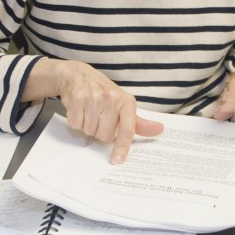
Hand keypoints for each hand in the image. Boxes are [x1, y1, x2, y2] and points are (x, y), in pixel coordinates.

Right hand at [39, 59, 164, 164]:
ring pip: (90, 131)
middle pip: (105, 136)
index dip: (122, 146)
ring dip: (87, 126)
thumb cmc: (103, 92)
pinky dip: (75, 121)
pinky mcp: (77, 98)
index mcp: (126, 101)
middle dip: (100, 132)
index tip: (118, 160)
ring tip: (88, 111)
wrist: (77, 74)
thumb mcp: (122, 104)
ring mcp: (94, 97)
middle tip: (98, 117)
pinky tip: (79, 109)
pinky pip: (75, 124)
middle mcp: (112, 98)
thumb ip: (138, 122)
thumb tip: (159, 129)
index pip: (128, 129)